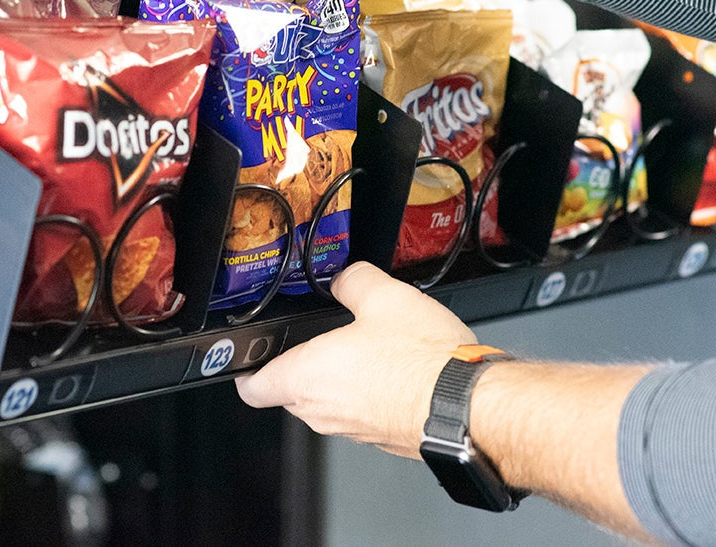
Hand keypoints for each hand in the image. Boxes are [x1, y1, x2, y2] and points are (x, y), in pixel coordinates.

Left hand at [234, 261, 476, 458]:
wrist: (469, 406)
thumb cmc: (423, 363)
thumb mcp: (382, 296)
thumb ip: (352, 281)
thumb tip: (346, 277)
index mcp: (307, 378)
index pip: (252, 387)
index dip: (247, 369)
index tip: (250, 356)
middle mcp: (323, 411)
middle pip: (291, 392)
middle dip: (301, 365)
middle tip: (319, 337)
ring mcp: (353, 429)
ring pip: (329, 403)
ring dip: (340, 379)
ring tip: (367, 346)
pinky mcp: (383, 438)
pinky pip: (362, 413)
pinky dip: (370, 393)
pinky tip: (397, 367)